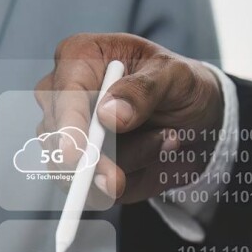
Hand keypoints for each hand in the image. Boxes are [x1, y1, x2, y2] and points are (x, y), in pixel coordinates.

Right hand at [35, 33, 223, 204]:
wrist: (195, 122)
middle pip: (57, 139)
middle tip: (118, 179)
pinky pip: (89, 191)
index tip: (74, 155)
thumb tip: (108, 114)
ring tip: (165, 140)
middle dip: (92, 162)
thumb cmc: (178, 86)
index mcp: (78, 60)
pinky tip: (151, 157)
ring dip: (124, 167)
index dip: (66, 127)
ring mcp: (68, 137)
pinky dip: (123, 185)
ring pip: (75, 169)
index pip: (63, 95)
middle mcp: (64, 99)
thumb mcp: (175, 76)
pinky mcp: (79, 169)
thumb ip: (144, 89)